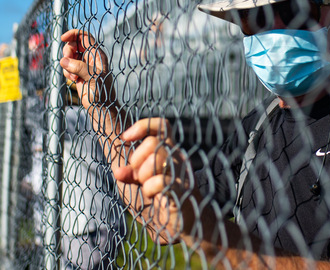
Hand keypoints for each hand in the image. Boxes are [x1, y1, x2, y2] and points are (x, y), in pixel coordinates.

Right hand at [60, 29, 115, 108]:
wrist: (101, 107)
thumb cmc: (102, 92)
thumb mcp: (93, 78)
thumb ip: (80, 68)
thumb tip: (64, 61)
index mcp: (97, 55)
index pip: (85, 37)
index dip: (74, 34)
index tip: (63, 38)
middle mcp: (91, 58)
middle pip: (74, 44)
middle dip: (68, 51)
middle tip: (67, 62)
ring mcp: (83, 65)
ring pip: (69, 55)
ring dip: (66, 64)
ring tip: (74, 76)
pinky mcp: (77, 73)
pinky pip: (66, 66)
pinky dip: (66, 72)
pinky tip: (74, 80)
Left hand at [114, 118, 200, 243]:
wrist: (189, 226)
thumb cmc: (165, 203)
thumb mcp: (141, 185)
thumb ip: (130, 175)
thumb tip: (118, 172)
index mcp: (170, 153)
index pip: (162, 126)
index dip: (143, 126)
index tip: (126, 138)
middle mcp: (178, 158)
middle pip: (153, 142)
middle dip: (137, 159)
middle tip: (138, 177)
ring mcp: (182, 172)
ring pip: (156, 158)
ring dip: (143, 176)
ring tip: (148, 190)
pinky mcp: (182, 189)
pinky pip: (160, 181)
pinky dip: (150, 189)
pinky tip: (156, 198)